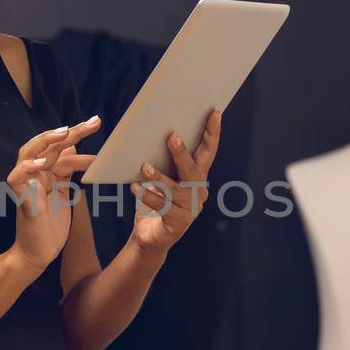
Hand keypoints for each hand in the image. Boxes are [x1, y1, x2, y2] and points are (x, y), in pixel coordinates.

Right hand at [6, 115, 100, 273]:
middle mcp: (34, 173)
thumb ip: (65, 171)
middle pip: (49, 144)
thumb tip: (72, 147)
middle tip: (94, 122)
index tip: (97, 124)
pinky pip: (17, 176)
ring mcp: (25, 183)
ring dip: (46, 140)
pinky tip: (42, 162)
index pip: (61, 147)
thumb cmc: (50, 226)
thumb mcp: (63, 193)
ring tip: (65, 133)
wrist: (39, 252)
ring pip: (28, 152)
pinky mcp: (19, 196)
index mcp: (45, 171)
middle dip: (72, 132)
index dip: (78, 136)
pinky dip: (27, 167)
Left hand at [130, 109, 220, 256]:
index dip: (212, 132)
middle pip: (193, 169)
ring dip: (159, 177)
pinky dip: (147, 196)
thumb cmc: (155, 202)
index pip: (207, 151)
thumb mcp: (159, 179)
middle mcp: (198, 191)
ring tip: (144, 167)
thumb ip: (162, 162)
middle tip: (171, 136)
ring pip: (175, 189)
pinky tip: (135, 188)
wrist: (150, 237)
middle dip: (182, 153)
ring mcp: (190, 209)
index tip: (214, 112)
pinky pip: (162, 206)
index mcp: (196, 177)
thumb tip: (153, 135)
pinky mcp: (178, 223)